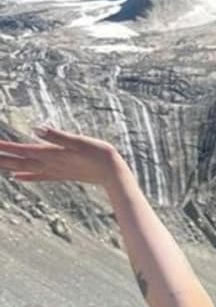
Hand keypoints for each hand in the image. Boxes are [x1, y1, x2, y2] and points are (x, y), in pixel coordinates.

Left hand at [0, 126, 124, 187]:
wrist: (113, 173)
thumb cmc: (99, 154)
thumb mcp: (79, 141)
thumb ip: (57, 135)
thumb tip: (36, 129)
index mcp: (52, 154)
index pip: (22, 150)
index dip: (5, 147)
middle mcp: (50, 164)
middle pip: (19, 162)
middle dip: (2, 159)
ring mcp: (55, 171)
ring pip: (25, 169)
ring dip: (9, 167)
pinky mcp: (61, 174)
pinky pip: (37, 176)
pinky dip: (25, 176)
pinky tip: (16, 177)